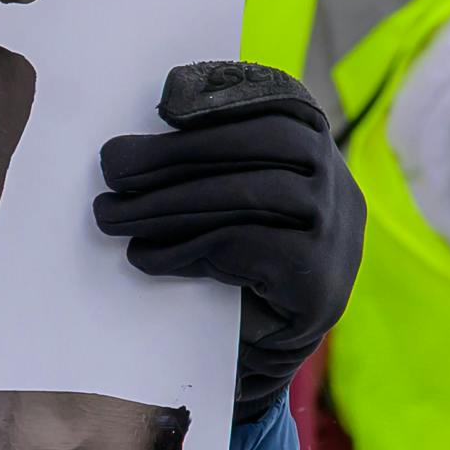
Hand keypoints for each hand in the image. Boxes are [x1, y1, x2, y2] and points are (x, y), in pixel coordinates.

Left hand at [93, 61, 363, 421]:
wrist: (252, 356)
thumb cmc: (224, 265)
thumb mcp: (219, 204)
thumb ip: (202, 163)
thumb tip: (133, 142)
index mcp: (320, 157)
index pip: (284, 104)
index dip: (230, 94)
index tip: (168, 100)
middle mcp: (340, 189)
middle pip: (265, 145)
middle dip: (179, 151)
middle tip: (111, 165)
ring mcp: (338, 236)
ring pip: (251, 195)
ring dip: (167, 202)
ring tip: (109, 213)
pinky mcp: (319, 285)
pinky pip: (246, 247)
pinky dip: (185, 248)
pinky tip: (143, 255)